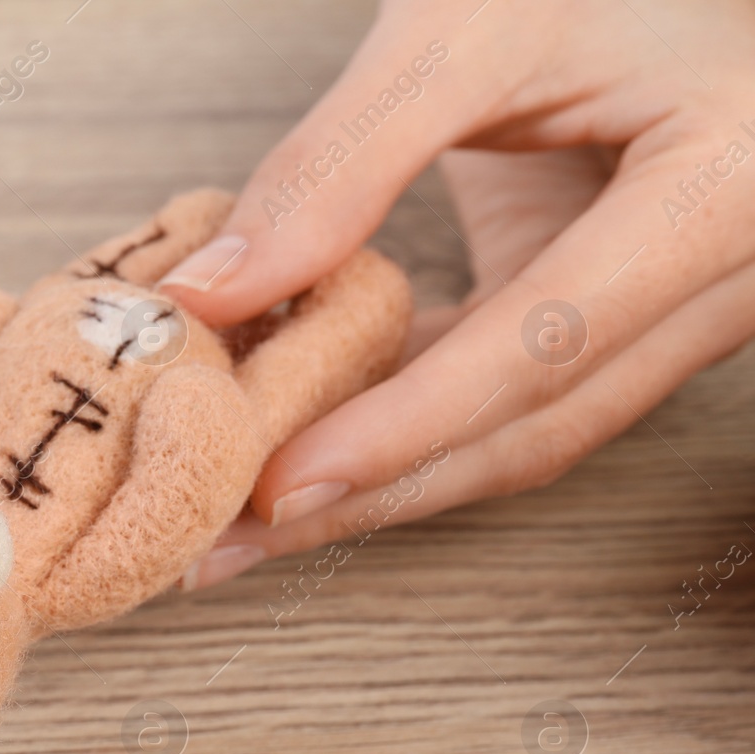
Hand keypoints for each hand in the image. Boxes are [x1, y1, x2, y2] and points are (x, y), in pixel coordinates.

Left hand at [161, 0, 754, 588]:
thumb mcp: (470, 26)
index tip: (280, 484)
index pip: (546, 347)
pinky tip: (298, 440)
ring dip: (375, 479)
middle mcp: (722, 277)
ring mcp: (668, 307)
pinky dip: (396, 417)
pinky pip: (500, 390)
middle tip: (224, 543)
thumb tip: (208, 293)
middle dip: (370, 495)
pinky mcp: (606, 310)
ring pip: (515, 431)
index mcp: (720, 194)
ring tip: (238, 520)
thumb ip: (340, 160)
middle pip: (529, 429)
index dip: (405, 427)